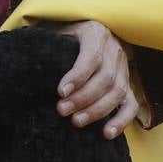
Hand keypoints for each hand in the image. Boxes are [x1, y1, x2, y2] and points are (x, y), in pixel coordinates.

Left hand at [53, 20, 140, 139]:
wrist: (88, 28)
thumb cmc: (67, 33)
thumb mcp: (59, 30)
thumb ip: (51, 43)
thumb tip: (31, 64)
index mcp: (96, 33)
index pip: (92, 57)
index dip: (77, 76)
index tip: (61, 92)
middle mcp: (115, 49)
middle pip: (105, 78)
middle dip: (83, 98)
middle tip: (62, 110)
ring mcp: (124, 67)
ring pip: (118, 92)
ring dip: (97, 111)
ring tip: (76, 121)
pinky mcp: (129, 83)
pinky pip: (131, 104)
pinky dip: (122, 120)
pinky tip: (106, 133)